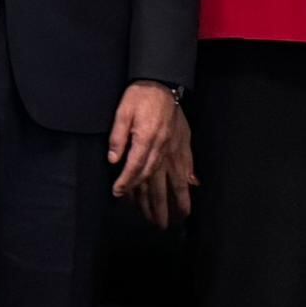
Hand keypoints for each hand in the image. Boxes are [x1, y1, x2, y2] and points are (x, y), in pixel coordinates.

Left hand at [109, 83, 191, 217]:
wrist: (162, 82)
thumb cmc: (140, 97)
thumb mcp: (122, 113)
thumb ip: (117, 138)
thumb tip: (113, 160)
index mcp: (146, 140)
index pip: (135, 168)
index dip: (126, 183)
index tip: (119, 194)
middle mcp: (162, 148)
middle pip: (158, 182)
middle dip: (157, 205)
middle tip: (156, 224)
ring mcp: (175, 147)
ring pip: (176, 178)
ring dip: (178, 199)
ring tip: (180, 217)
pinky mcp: (183, 142)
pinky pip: (188, 164)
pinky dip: (189, 178)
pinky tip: (192, 188)